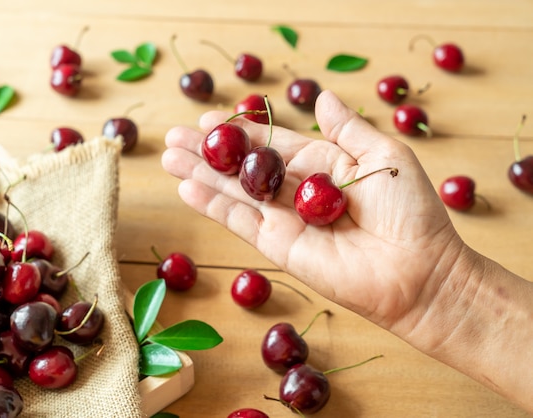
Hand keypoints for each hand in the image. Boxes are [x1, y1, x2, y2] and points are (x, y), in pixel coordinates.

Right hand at [162, 90, 465, 336]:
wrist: (418, 272)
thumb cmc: (412, 213)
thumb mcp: (384, 156)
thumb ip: (348, 128)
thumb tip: (323, 96)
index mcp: (324, 165)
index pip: (273, 144)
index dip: (242, 132)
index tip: (210, 118)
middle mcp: (298, 192)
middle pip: (244, 168)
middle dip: (209, 152)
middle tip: (174, 136)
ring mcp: (285, 221)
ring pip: (234, 193)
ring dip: (201, 175)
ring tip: (169, 158)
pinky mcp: (278, 247)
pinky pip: (240, 222)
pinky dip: (213, 205)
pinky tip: (186, 188)